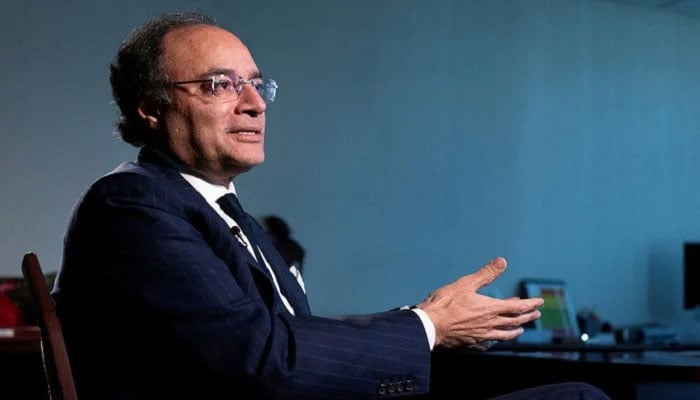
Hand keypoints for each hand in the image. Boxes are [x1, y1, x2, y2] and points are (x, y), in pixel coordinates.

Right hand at [415, 257, 543, 349]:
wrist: (430, 326)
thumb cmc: (445, 304)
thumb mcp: (466, 283)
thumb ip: (485, 274)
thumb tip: (502, 262)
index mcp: (490, 308)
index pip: (517, 307)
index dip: (530, 304)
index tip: (539, 302)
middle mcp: (490, 324)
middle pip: (514, 322)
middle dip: (527, 317)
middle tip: (536, 314)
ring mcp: (482, 335)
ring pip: (505, 334)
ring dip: (515, 330)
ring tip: (520, 329)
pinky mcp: (472, 342)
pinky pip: (491, 341)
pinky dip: (498, 338)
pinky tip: (496, 338)